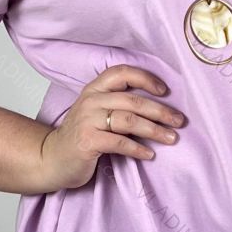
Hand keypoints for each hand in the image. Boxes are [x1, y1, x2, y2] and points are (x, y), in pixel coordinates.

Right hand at [38, 64, 186, 191]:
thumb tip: (158, 108)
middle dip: (160, 111)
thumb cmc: (81, 136)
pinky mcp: (88, 141)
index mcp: (94, 89)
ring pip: (129, 120)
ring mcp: (88, 120)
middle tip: (179, 121)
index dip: (146, 78)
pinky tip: (150, 154)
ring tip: (171, 138)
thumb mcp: (96, 113)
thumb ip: (118, 104)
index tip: (165, 91)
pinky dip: (138, 148)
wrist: (52, 159)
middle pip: (133, 100)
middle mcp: (91, 101)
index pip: (122, 72)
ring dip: (154, 130)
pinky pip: (120, 142)